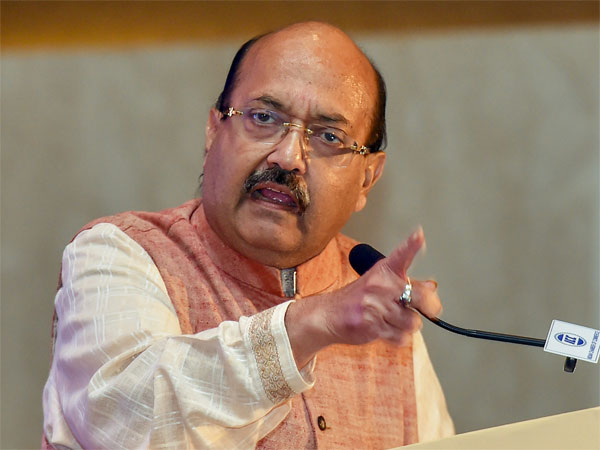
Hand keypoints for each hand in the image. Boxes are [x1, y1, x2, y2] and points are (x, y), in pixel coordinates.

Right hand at [286, 228, 441, 366]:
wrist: (328, 315)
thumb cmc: (358, 299)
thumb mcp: (381, 283)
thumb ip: (408, 284)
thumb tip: (431, 286)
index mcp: (384, 271)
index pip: (401, 255)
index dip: (412, 244)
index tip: (419, 235)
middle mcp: (380, 285)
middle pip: (421, 297)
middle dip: (429, 307)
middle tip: (426, 309)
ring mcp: (375, 305)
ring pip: (413, 322)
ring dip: (408, 325)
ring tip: (394, 320)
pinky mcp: (372, 325)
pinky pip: (402, 337)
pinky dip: (399, 338)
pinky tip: (387, 330)